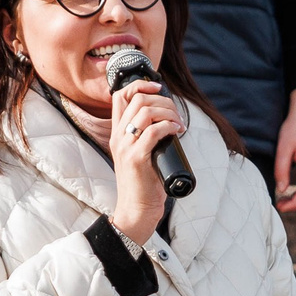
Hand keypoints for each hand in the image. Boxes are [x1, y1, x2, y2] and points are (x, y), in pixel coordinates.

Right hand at [108, 77, 185, 244]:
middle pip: (136, 99)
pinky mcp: (136, 158)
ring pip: (145, 112)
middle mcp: (118, 137)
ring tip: (178, 124)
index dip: (140, 85)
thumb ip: (146, 137)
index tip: (158, 89)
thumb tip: (168, 120)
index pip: (119, 96)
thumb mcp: (141, 154)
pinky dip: (169, 126)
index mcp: (117, 134)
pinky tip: (177, 131)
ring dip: (168, 112)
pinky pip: (154, 131)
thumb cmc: (144, 184)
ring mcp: (125, 147)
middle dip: (162, 100)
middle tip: (175, 114)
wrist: (136, 210)